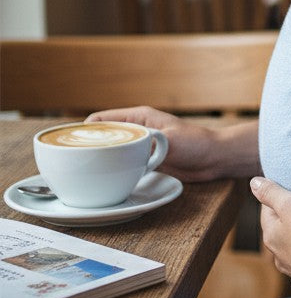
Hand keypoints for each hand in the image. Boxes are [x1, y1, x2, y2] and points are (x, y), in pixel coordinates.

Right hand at [85, 107, 241, 181]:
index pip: (101, 119)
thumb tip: (123, 147)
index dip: (84, 130)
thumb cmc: (196, 143)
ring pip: (110, 150)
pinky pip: (121, 164)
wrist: (215, 158)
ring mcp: (139, 145)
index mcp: (139, 116)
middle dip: (87, 146)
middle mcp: (136, 129)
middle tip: (71, 164)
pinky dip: (111, 170)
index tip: (69, 146)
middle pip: (103, 135)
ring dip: (98, 159)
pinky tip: (102, 181)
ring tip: (81, 173)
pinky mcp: (143, 160)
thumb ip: (145, 142)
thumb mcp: (167, 140)